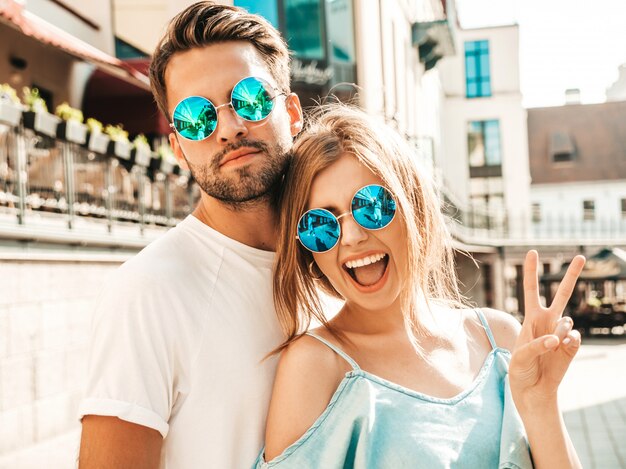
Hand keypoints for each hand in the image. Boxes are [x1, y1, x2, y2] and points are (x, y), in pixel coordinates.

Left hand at [509, 250, 584, 411]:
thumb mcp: (519, 356)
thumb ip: (536, 345)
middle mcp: (548, 321)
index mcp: (531, 317)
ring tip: (550, 345)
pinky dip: (568, 344)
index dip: (531, 271)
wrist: (534, 389)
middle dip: (571, 275)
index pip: (531, 290)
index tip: (533, 252)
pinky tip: (562, 349)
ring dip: (559, 333)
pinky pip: (575, 338)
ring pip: (568, 321)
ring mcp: (562, 332)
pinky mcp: (572, 346)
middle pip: (562, 293)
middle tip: (581, 256)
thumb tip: (556, 339)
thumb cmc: (521, 369)